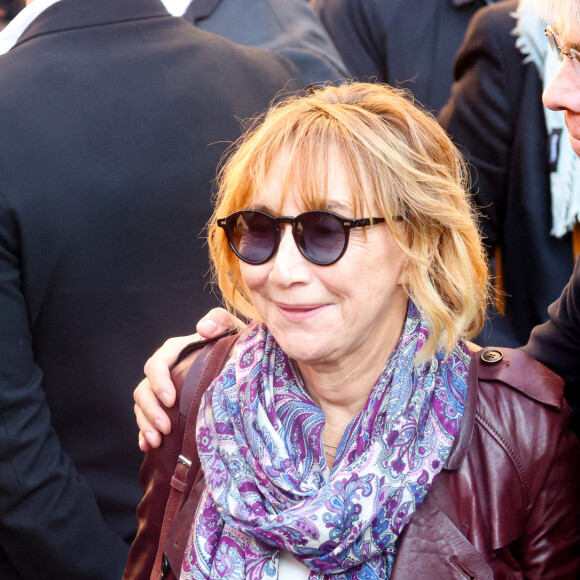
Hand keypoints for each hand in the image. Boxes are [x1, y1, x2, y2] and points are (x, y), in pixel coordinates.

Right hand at [134, 308, 244, 450]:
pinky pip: (147, 420)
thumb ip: (220, 321)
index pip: (157, 365)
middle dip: (150, 410)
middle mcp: (166, 371)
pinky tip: (149, 447)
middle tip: (165, 429)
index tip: (170, 399)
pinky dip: (144, 433)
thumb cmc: (238, 346)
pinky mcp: (166, 408)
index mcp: (177, 351)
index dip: (158, 381)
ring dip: (145, 424)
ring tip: (157, 441)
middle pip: (144, 389)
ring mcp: (164, 390)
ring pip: (142, 406)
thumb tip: (202, 327)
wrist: (246, 366)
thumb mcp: (233, 330)